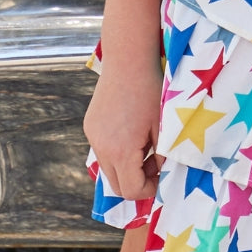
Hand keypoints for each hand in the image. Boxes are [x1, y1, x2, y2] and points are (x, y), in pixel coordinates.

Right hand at [84, 62, 164, 200]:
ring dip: (126, 167)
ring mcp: (92, 137)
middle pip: (116, 185)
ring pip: (108, 168)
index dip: (149, 189)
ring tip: (144, 144)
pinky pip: (102, 150)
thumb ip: (160, 156)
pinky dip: (116, 152)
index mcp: (121, 151)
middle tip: (154, 162)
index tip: (161, 176)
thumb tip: (159, 171)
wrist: (128, 61)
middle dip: (137, 181)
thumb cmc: (150, 92)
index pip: (131, 190)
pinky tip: (131, 131)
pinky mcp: (90, 126)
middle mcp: (102, 148)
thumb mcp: (162, 128)